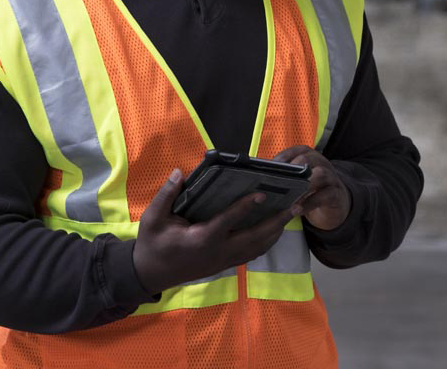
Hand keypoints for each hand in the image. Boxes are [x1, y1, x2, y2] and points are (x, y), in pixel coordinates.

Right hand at [132, 168, 294, 294]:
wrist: (150, 274)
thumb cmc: (152, 244)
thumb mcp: (152, 219)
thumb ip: (166, 195)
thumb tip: (180, 172)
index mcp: (201, 238)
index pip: (228, 220)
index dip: (245, 207)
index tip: (262, 194)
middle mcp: (218, 251)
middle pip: (254, 237)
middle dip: (276, 222)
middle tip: (295, 207)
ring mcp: (223, 260)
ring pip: (256, 248)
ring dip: (275, 232)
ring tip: (291, 215)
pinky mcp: (224, 264)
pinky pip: (250, 254)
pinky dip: (266, 242)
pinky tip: (275, 231)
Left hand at [274, 145, 351, 231]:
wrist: (335, 205)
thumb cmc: (312, 191)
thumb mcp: (300, 181)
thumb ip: (286, 177)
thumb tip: (262, 179)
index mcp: (311, 157)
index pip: (298, 149)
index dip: (285, 156)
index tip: (271, 165)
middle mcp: (322, 164)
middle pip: (309, 158)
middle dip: (294, 167)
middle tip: (280, 180)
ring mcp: (331, 178)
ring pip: (320, 173)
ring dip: (304, 184)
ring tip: (290, 195)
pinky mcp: (336, 194)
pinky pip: (326, 195)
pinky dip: (311, 202)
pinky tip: (299, 209)